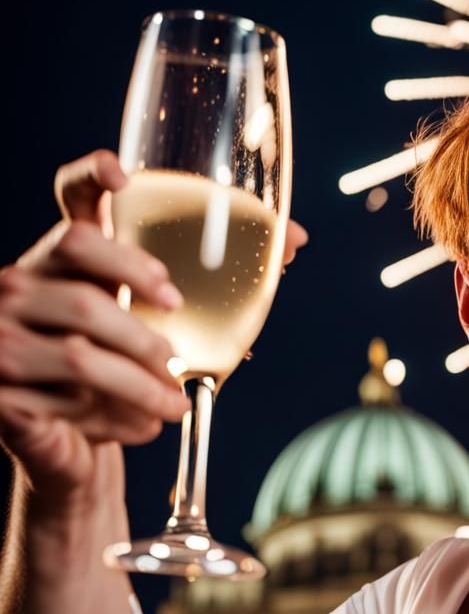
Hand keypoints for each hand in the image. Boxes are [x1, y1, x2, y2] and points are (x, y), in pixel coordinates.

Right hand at [0, 150, 305, 501]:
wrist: (71, 440)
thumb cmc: (126, 365)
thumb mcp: (164, 322)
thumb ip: (218, 278)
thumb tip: (295, 239)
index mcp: (69, 252)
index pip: (74, 194)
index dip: (91, 174)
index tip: (124, 175)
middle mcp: (26, 277)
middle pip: (80, 250)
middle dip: (138, 284)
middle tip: (175, 327)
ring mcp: (2, 330)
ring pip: (82, 346)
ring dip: (141, 381)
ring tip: (173, 402)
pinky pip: (67, 398)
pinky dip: (114, 416)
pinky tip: (138, 425)